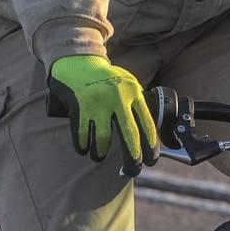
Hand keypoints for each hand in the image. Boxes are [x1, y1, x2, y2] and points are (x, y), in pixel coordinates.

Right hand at [48, 55, 158, 175]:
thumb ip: (137, 102)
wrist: (77, 60)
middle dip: (133, 158)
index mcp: (132, 92)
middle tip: (134, 170)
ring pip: (103, 139)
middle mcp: (117, 97)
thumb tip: (148, 132)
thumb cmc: (105, 77)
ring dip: (100, 153)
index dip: (151, 145)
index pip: (147, 123)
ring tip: (98, 156)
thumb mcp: (126, 83)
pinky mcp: (79, 106)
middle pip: (129, 135)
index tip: (152, 160)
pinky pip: (82, 135)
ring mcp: (97, 102)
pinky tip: (84, 149)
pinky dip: (83, 146)